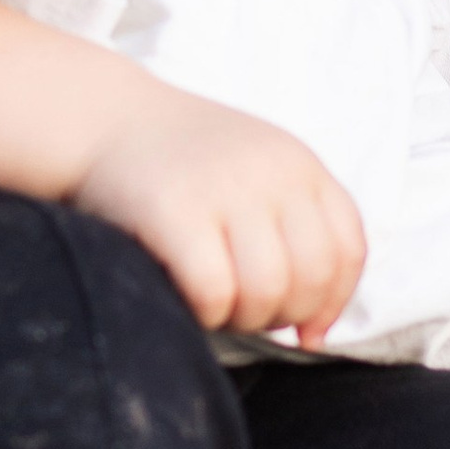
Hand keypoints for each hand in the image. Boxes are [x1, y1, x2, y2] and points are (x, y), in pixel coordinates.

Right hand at [73, 77, 368, 343]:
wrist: (101, 118)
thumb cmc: (180, 165)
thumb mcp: (254, 173)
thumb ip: (292, 228)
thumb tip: (315, 331)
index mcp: (298, 164)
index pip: (348, 249)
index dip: (333, 302)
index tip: (304, 330)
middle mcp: (271, 172)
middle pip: (313, 277)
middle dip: (284, 314)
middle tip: (244, 311)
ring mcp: (224, 189)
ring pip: (269, 291)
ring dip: (245, 319)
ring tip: (217, 306)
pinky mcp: (174, 211)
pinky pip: (214, 292)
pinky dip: (206, 313)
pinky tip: (188, 300)